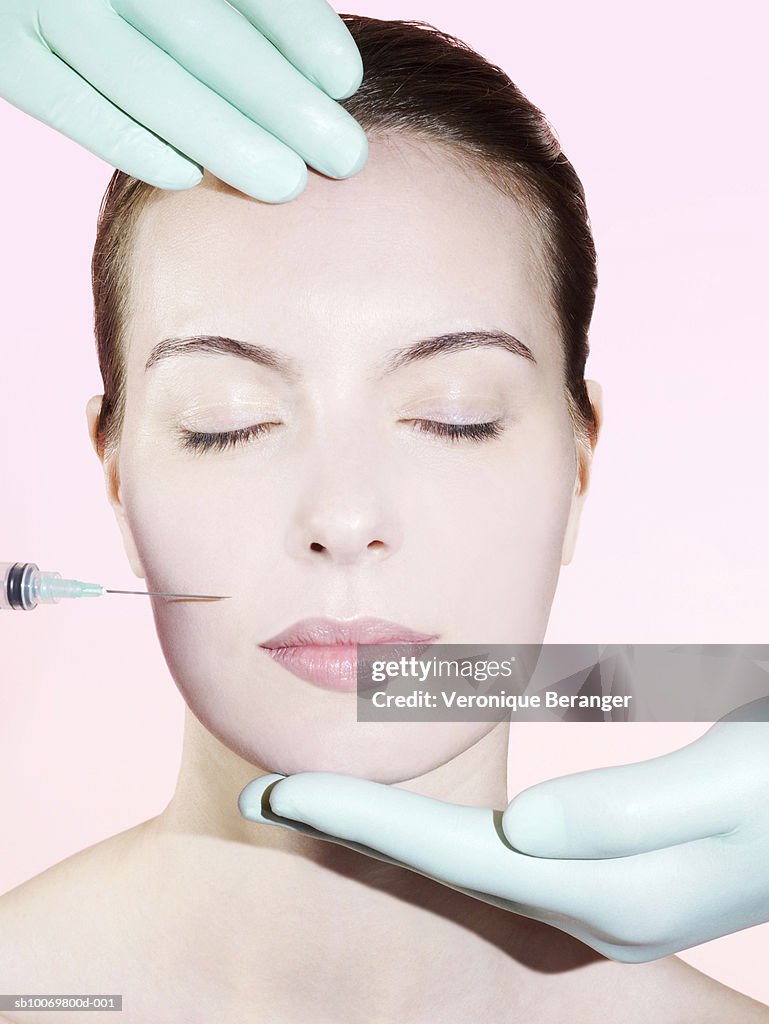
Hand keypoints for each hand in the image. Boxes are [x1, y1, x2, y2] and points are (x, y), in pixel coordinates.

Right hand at [0, 0, 366, 200]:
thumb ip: (231, 5)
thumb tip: (316, 68)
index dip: (293, 26)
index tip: (345, 79)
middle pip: (201, 33)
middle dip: (279, 100)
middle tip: (344, 155)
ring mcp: (42, 4)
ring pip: (146, 78)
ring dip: (224, 136)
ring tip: (286, 181)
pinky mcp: (5, 51)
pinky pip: (71, 105)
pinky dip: (131, 141)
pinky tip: (186, 177)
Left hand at [239, 702, 768, 962]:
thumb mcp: (730, 785)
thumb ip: (629, 816)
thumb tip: (520, 834)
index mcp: (614, 891)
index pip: (457, 856)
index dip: (361, 822)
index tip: (277, 795)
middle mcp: (597, 906)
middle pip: (445, 866)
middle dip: (352, 830)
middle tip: (263, 796)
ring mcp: (604, 895)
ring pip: (466, 863)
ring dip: (386, 832)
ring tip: (313, 806)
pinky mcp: (612, 869)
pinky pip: (499, 854)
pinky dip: (437, 832)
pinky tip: (409, 823)